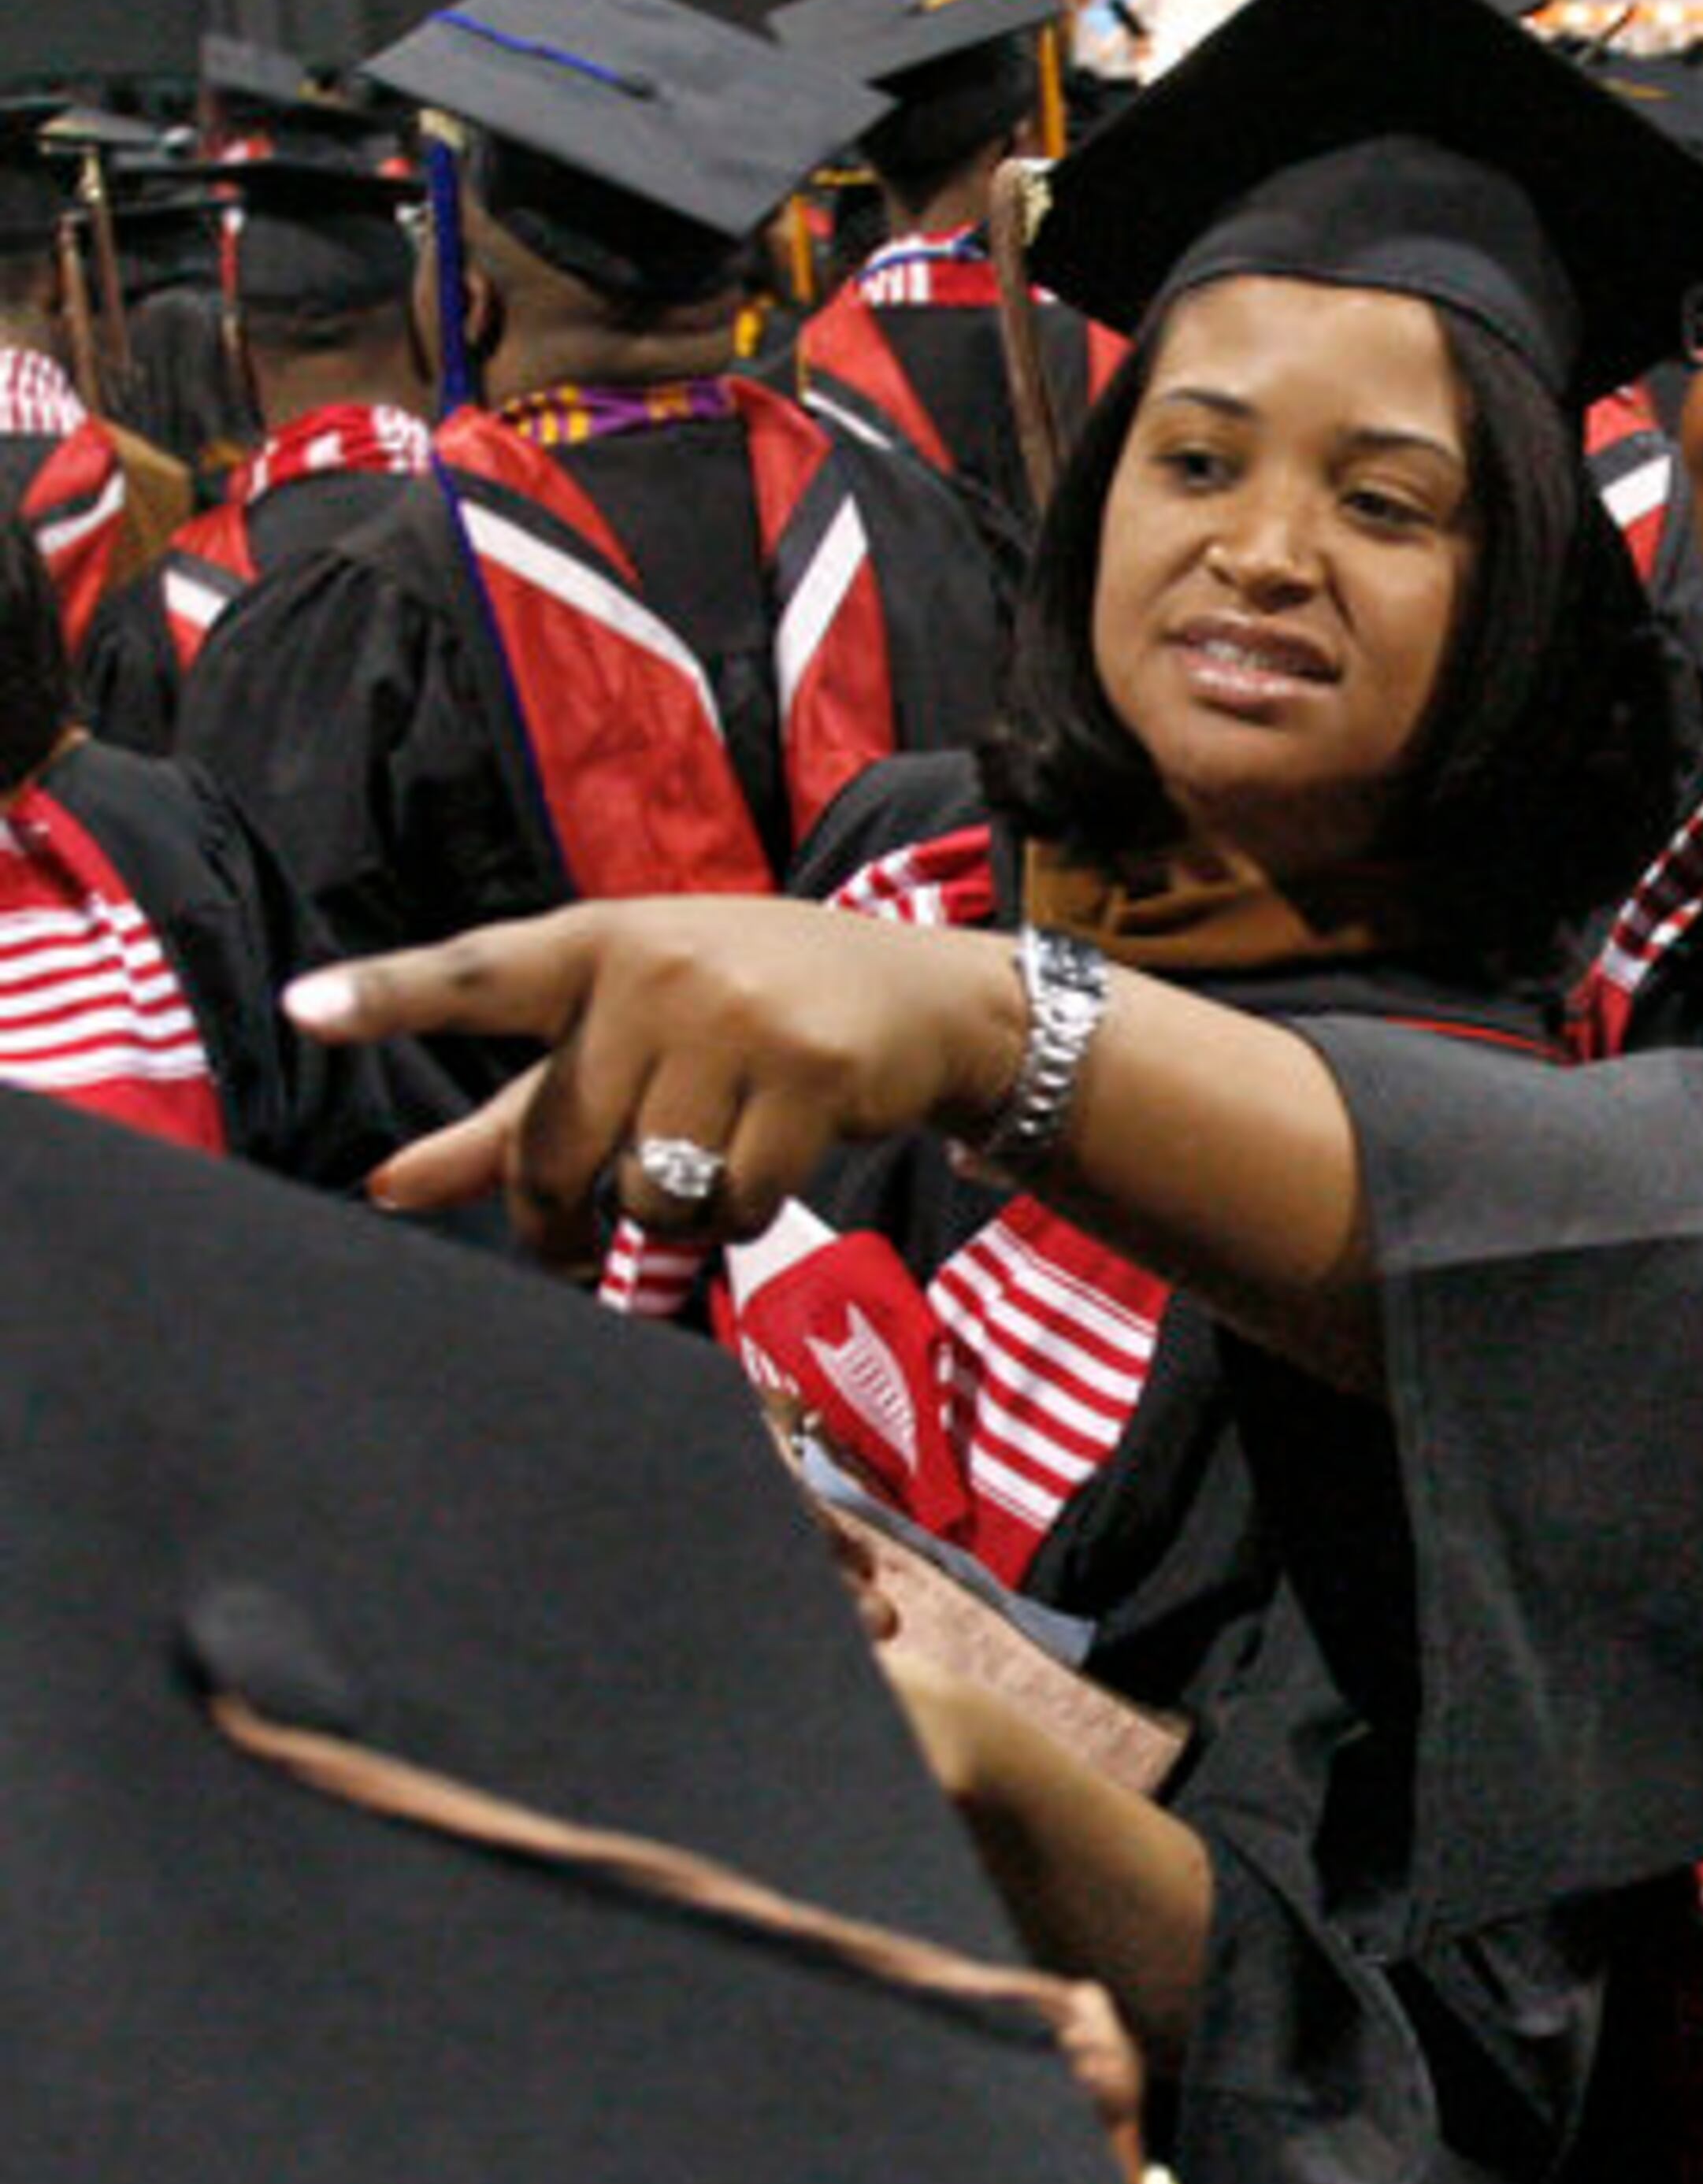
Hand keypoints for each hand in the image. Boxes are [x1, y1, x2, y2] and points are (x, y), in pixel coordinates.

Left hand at [284, 897, 1024, 1266]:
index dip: (388, 995)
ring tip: (710, 1163)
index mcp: (591, 945)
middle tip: (580, 1238)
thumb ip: (505, 1121)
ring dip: (672, 1215)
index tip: (304, 1009)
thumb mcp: (623, 1038)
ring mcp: (738, 1014)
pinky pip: (736, 1201)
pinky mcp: (811, 1069)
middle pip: (562, 1144)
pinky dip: (742, 1213)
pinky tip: (769, 1162)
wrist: (918, 997)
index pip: (476, 975)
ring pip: (651, 1186)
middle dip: (566, 1214)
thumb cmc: (743, 1016)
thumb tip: (385, 1190)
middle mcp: (657, 967)